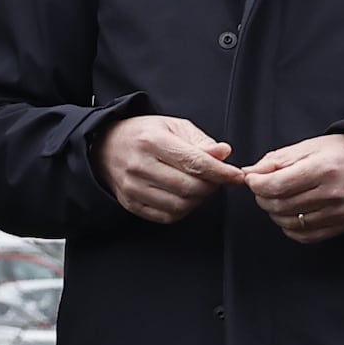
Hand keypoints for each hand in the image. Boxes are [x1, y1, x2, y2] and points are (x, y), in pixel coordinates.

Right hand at [96, 114, 250, 223]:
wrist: (106, 147)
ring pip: (180, 205)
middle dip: (212, 186)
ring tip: (200, 186)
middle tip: (218, 179)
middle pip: (190, 187)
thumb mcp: (174, 127)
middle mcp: (140, 166)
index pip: (195, 163)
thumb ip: (201, 142)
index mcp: (153, 141)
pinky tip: (185, 196)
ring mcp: (133, 188)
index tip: (237, 176)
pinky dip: (184, 210)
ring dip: (199, 199)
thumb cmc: (145, 135)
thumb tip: (224, 154)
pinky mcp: (132, 204)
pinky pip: (167, 216)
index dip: (221, 172)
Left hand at [241, 131, 343, 244]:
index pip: (277, 185)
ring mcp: (337, 213)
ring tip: (278, 198)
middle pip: (280, 205)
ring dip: (274, 212)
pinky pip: (305, 236)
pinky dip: (290, 227)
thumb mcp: (309, 146)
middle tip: (263, 188)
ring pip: (289, 222)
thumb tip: (249, 173)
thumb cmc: (342, 152)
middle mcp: (332, 194)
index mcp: (323, 169)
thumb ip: (277, 160)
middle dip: (263, 197)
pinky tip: (290, 214)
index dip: (257, 184)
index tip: (252, 179)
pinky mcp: (341, 226)